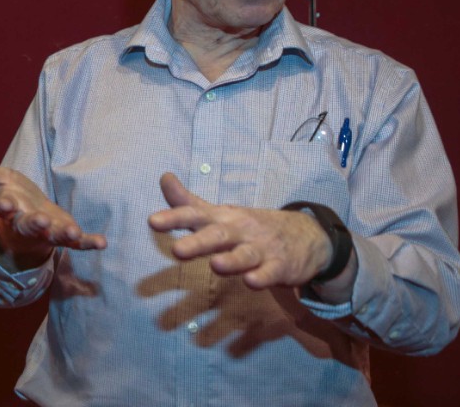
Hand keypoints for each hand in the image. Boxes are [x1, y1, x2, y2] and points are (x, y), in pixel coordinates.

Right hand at [0, 158, 105, 270]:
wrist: (32, 220)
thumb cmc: (15, 198)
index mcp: (10, 209)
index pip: (3, 208)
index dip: (3, 207)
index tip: (2, 204)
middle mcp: (28, 224)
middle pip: (29, 226)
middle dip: (35, 224)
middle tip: (41, 221)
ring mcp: (48, 233)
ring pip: (53, 236)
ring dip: (63, 235)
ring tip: (73, 233)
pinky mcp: (66, 236)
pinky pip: (78, 244)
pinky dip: (88, 243)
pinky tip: (101, 243)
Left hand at [147, 173, 330, 288]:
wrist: (306, 235)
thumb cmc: (251, 226)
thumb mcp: (220, 213)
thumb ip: (189, 203)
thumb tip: (163, 178)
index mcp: (222, 218)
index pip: (195, 215)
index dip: (174, 218)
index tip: (153, 222)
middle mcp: (240, 231)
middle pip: (218, 235)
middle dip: (198, 243)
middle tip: (177, 251)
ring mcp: (261, 248)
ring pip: (244, 255)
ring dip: (231, 261)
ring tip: (215, 265)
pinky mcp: (280, 266)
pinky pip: (270, 273)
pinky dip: (262, 277)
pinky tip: (252, 281)